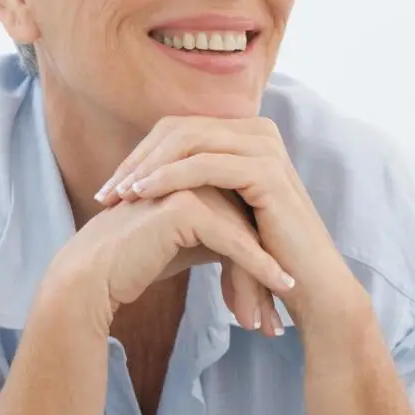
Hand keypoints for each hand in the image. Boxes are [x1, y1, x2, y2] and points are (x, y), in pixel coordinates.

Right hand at [49, 184, 296, 334]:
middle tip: (275, 321)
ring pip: (245, 233)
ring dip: (262, 281)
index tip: (272, 301)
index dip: (260, 259)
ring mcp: (188, 186)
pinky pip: (234, 241)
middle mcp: (193, 175)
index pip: (241, 216)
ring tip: (273, 325)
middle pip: (247, 224)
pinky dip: (259, 269)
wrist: (92, 276)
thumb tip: (258, 248)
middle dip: (264, 276)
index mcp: (192, 176)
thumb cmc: (133, 264)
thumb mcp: (186, 245)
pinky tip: (279, 290)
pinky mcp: (185, 207)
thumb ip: (218, 235)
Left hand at [95, 116, 361, 325]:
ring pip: (188, 141)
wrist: (309, 285)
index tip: (110, 187)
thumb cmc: (262, 254)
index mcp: (246, 135)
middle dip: (137, 160)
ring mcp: (264, 146)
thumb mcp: (222, 211)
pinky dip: (168, 177)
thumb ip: (193, 187)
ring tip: (117, 196)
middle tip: (105, 192)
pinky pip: (204, 164)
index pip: (179, 130)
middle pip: (179, 130)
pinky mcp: (266, 170)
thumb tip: (139, 179)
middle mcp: (258, 131)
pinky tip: (142, 195)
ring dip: (146, 168)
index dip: (140, 155)